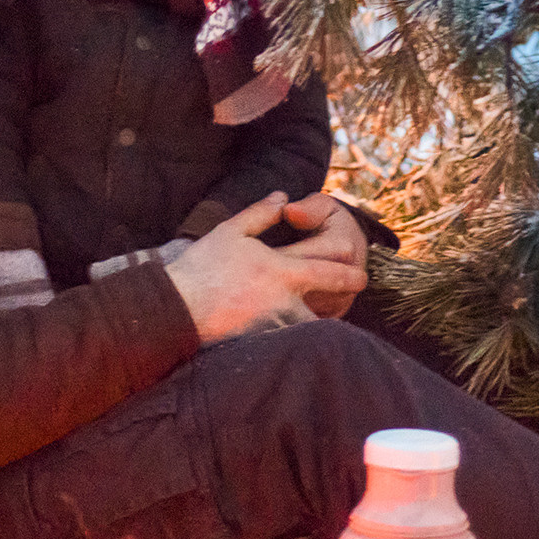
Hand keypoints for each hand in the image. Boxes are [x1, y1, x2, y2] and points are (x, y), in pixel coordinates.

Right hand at [166, 193, 365, 345]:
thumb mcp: (230, 231)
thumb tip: (283, 197)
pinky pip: (291, 339)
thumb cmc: (202, 268)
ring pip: (314, 325)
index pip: (331, 273)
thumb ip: (261, 213)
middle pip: (331, 304)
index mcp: (282, 270)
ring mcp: (276, 324)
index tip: (361, 276)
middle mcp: (286, 300)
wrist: (177, 308)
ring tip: (327, 317)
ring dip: (322, 320)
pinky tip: (299, 335)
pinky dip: (300, 336)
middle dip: (346, 300)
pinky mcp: (263, 341)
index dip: (351, 275)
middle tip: (352, 297)